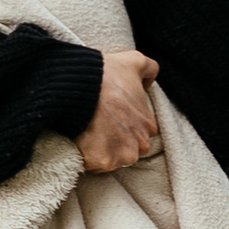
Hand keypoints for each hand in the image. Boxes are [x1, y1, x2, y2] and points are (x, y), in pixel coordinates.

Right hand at [79, 49, 162, 173]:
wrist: (79, 85)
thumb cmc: (106, 74)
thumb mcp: (135, 62)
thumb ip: (149, 69)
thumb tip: (149, 81)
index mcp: (149, 126)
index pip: (138, 134)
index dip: (122, 128)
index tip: (108, 119)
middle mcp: (140, 145)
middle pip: (126, 151)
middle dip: (114, 143)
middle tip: (97, 128)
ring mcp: (121, 156)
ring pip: (111, 161)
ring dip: (100, 152)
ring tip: (87, 135)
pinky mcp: (102, 162)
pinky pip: (93, 166)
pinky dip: (85, 158)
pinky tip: (79, 143)